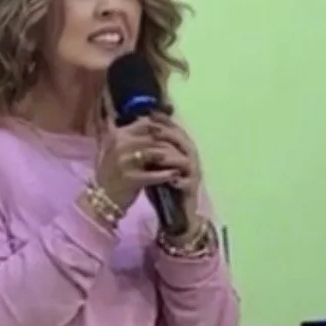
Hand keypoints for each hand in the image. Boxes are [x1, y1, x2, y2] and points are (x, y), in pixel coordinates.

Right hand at [93, 116, 191, 214]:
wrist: (103, 199)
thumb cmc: (113, 173)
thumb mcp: (115, 149)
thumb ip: (130, 135)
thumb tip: (149, 117)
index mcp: (117, 135)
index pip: (146, 124)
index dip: (163, 128)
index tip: (173, 134)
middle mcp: (120, 145)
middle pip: (154, 137)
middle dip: (171, 143)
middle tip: (184, 148)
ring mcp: (125, 162)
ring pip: (157, 153)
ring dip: (173, 157)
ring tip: (184, 161)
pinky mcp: (131, 178)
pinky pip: (155, 174)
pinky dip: (167, 174)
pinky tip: (176, 175)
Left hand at [144, 116, 203, 236]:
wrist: (174, 211)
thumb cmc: (161, 184)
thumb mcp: (151, 163)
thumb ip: (146, 147)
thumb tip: (132, 128)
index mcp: (181, 149)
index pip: (175, 130)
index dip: (164, 121)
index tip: (149, 114)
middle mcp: (190, 158)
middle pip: (183, 140)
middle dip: (168, 133)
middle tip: (153, 130)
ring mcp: (193, 173)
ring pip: (185, 159)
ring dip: (172, 156)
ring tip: (157, 155)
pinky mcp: (192, 189)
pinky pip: (187, 182)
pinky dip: (178, 181)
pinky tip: (170, 181)